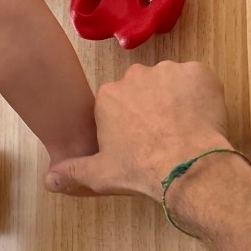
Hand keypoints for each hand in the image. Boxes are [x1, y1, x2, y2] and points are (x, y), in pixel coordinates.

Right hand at [47, 60, 230, 200]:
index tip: (140, 139)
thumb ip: (72, 172)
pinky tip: (202, 117)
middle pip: (143, 88)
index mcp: (108, 96)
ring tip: (184, 127)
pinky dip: (201, 93)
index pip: (118, 102)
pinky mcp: (196, 72)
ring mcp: (167, 71)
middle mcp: (134, 76)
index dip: (130, 121)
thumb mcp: (100, 174)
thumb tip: (49, 179)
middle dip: (152, 106)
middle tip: (163, 134)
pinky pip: (198, 79)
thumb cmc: (140, 169)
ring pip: (171, 82)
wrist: (185, 165)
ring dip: (176, 99)